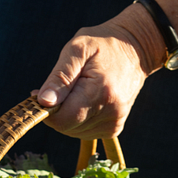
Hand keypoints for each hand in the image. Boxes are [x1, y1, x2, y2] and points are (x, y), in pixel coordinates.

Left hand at [32, 5, 164, 140]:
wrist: (137, 49)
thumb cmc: (103, 45)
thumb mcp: (78, 49)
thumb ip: (60, 76)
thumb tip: (44, 101)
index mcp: (100, 92)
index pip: (62, 119)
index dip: (46, 110)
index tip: (40, 93)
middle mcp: (111, 112)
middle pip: (66, 127)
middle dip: (56, 111)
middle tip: (60, 88)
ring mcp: (114, 122)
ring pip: (73, 131)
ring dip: (67, 115)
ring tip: (75, 91)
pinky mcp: (114, 128)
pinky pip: (84, 132)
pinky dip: (77, 120)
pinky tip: (84, 101)